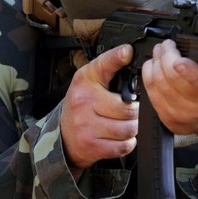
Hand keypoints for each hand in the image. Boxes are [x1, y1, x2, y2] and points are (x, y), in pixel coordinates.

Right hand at [60, 44, 138, 172]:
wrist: (62, 135)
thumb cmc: (82, 105)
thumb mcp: (90, 81)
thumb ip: (110, 69)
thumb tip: (132, 56)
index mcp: (85, 79)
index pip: (103, 65)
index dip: (117, 57)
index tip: (128, 52)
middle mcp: (84, 100)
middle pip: (128, 107)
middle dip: (136, 111)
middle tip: (131, 111)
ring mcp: (86, 125)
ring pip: (128, 128)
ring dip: (133, 128)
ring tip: (126, 124)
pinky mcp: (91, 145)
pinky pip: (123, 146)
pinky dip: (127, 143)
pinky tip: (120, 137)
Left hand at [141, 39, 197, 161]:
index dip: (188, 70)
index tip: (179, 60)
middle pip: (173, 77)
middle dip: (166, 54)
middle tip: (167, 44)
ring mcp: (184, 115)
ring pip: (159, 83)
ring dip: (155, 62)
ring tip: (160, 52)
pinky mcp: (168, 119)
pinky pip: (151, 93)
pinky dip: (149, 74)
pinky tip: (153, 66)